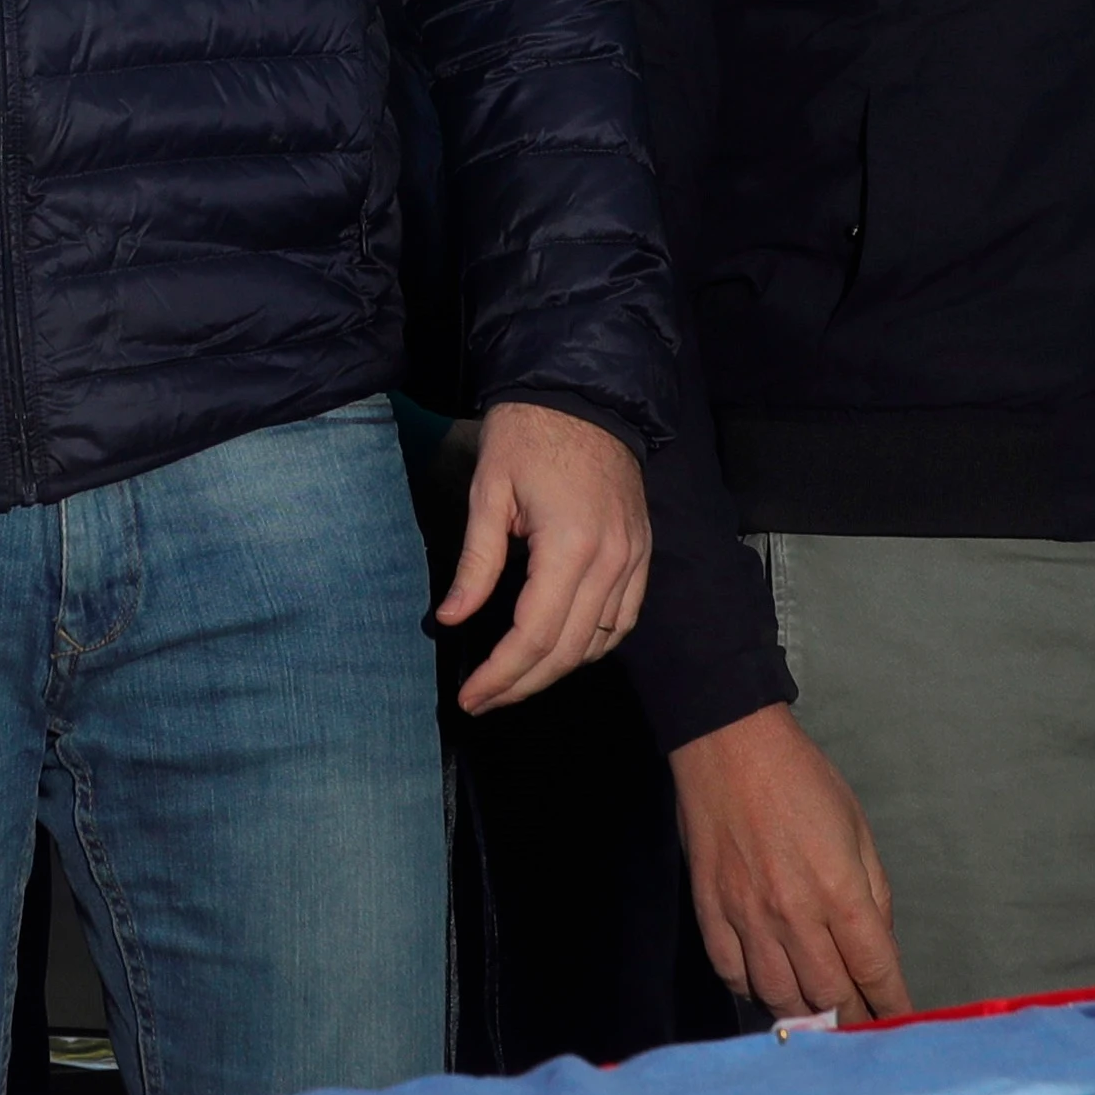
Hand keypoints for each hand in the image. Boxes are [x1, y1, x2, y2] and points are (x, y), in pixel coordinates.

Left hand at [444, 401, 648, 713]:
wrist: (584, 394)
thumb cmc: (528, 435)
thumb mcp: (488, 492)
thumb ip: (477, 563)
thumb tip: (453, 619)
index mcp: (571, 546)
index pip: (534, 635)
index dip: (501, 674)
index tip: (471, 696)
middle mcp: (611, 561)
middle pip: (568, 650)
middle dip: (522, 684)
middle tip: (484, 700)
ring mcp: (633, 558)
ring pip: (599, 641)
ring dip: (556, 670)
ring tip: (514, 681)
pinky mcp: (641, 552)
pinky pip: (625, 618)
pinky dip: (593, 645)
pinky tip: (562, 653)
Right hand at [668, 705, 906, 1023]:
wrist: (729, 746)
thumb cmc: (799, 779)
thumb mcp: (857, 828)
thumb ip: (874, 893)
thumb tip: (879, 946)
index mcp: (840, 890)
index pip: (874, 969)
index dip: (891, 1004)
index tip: (898, 1021)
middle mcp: (794, 912)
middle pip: (829, 994)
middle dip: (852, 1017)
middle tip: (861, 1024)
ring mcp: (747, 916)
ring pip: (779, 995)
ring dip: (805, 1016)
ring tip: (819, 1017)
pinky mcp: (711, 911)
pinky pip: (732, 973)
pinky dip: (753, 991)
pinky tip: (768, 988)